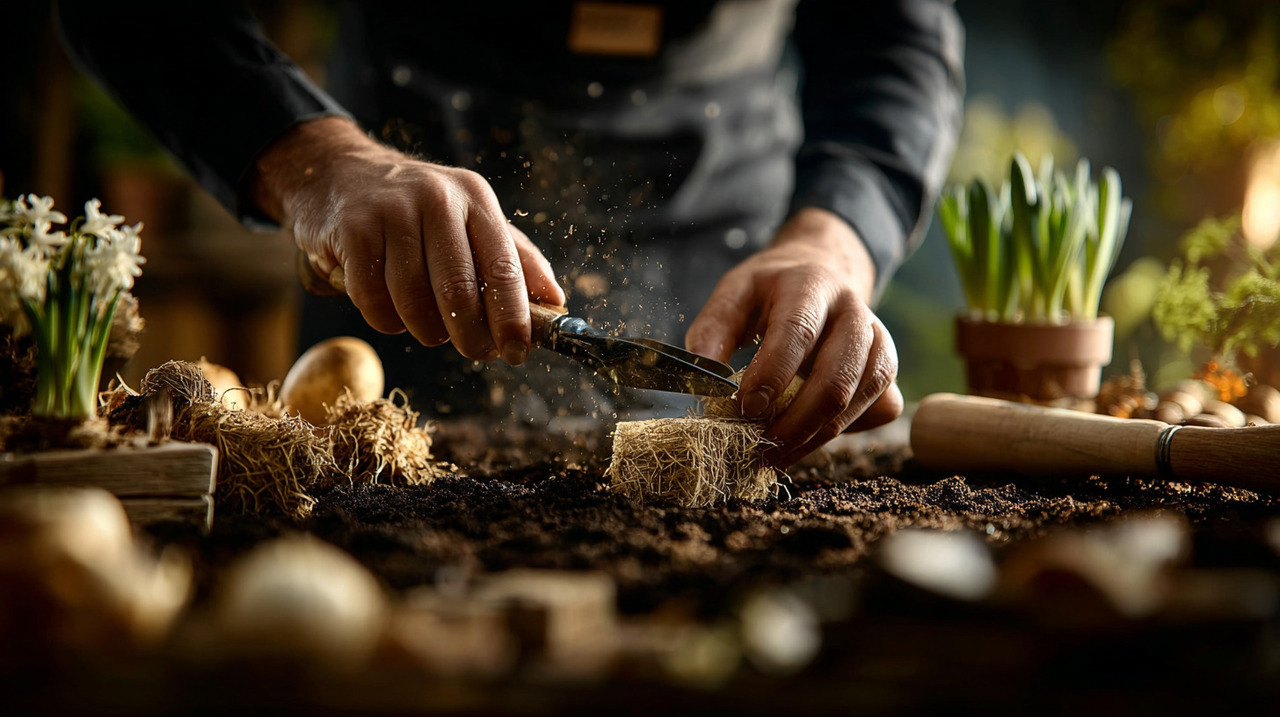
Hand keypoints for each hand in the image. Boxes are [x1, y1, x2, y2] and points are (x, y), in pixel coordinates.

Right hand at [249, 117, 564, 363]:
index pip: (503, 266)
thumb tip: (555, 302)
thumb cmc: (416, 209)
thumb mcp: (471, 218)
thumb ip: (515, 258)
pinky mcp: (352, 229)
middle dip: (470, 334)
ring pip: (414, 299)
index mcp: (475, 198)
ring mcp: (391, 211)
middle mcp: (437, 198)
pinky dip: (386, 320)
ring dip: (425, 329)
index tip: (517, 352)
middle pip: (459, 289)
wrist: (339, 172)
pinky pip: (372, 299)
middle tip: (475, 351)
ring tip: (430, 328)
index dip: (513, 317)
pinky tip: (391, 312)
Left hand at [686, 207, 902, 465]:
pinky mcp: (887, 367)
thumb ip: (713, 329)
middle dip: (796, 422)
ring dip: (817, 435)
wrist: (823, 270)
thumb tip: (703, 374)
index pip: (797, 332)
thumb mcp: (735, 292)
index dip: (772, 375)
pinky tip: (809, 438)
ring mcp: (878, 339)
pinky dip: (846, 430)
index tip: (744, 409)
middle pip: (837, 376)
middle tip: (760, 449)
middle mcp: (853, 310)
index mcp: (810, 285)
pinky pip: (880, 408)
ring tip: (778, 455)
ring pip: (860, 397)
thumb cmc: (771, 290)